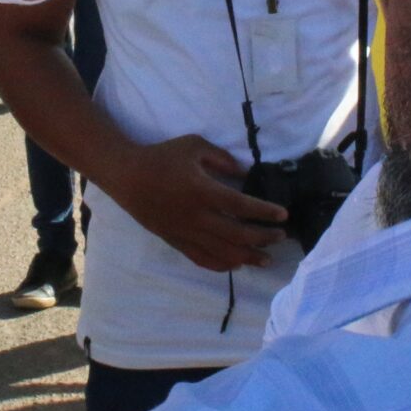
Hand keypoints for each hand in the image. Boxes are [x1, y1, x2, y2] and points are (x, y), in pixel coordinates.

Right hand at [109, 135, 285, 270]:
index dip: (264, 212)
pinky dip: (222, 264)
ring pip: (222, 252)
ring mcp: (186, 232)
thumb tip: (245, 173)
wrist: (127, 177)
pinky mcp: (176, 241)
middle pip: (237, 234)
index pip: (240, 206)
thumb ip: (222, 158)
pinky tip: (237, 264)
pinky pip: (202, 258)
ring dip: (248, 257)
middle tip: (281, 237)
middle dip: (263, 238)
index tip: (283, 215)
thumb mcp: (194, 145)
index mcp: (202, 190)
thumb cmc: (162, 157)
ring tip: (267, 259)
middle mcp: (196, 216)